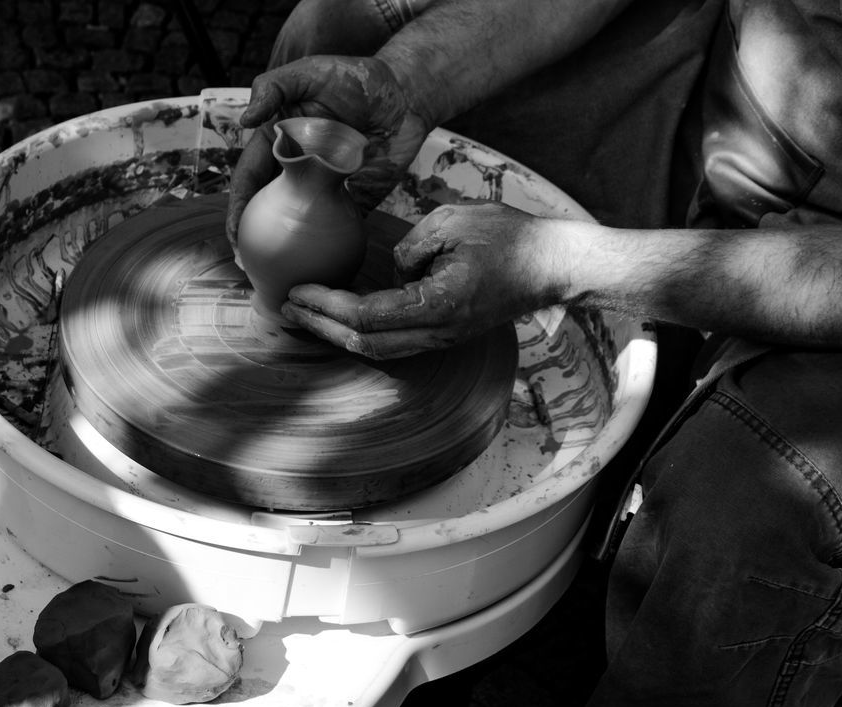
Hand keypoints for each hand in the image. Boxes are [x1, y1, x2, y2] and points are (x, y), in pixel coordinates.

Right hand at [226, 55, 429, 253]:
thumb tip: (245, 119)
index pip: (250, 181)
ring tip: (281, 276)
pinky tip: (323, 269)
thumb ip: (274, 87)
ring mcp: (325, 189)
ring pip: (299, 225)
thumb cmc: (353, 77)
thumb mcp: (308, 73)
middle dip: (254, 239)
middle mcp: (296, 172)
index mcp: (277, 145)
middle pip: (268, 210)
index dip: (238, 208)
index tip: (235, 235)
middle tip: (249, 265)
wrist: (405, 92)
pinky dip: (329, 249)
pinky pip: (339, 227)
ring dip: (288, 251)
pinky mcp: (355, 200)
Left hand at [280, 202, 563, 358]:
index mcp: (437, 305)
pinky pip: (395, 342)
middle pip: (364, 343)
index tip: (297, 291)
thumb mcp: (453, 222)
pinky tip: (341, 317)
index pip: (366, 315)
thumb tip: (391, 271)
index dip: (325, 306)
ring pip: (379, 349)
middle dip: (320, 327)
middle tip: (286, 309)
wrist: (555, 266)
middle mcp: (437, 332)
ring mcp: (442, 338)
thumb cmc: (511, 238)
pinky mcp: (445, 334)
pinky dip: (362, 332)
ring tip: (305, 316)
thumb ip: (411, 246)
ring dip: (338, 333)